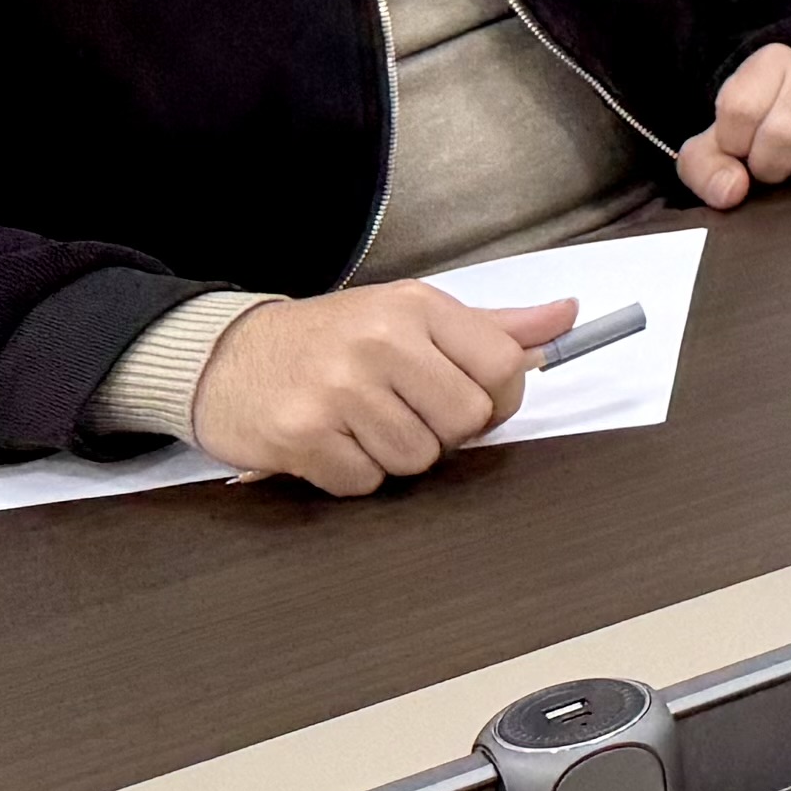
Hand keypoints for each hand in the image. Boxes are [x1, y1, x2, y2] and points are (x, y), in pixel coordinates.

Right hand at [188, 281, 571, 497]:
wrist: (224, 357)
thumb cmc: (331, 338)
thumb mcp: (410, 314)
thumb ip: (493, 326)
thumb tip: (567, 316)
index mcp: (417, 308)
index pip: (505, 366)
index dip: (498, 398)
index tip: (472, 399)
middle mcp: (380, 343)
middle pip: (467, 420)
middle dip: (445, 431)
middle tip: (407, 413)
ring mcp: (339, 391)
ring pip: (418, 459)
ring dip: (395, 455)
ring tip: (362, 423)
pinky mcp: (302, 437)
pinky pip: (365, 483)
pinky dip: (352, 474)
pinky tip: (330, 442)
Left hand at [679, 40, 790, 208]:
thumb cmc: (762, 136)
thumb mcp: (719, 148)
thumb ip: (705, 169)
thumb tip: (731, 191)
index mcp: (771, 63)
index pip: (740, 107)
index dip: (737, 144)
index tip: (745, 150)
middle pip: (785, 129)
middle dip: (774, 164)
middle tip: (778, 166)